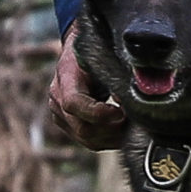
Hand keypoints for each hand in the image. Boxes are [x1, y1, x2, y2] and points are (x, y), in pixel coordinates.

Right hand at [47, 26, 126, 151]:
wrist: (77, 53)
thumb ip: (115, 75)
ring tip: (131, 126)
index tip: (121, 112)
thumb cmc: (94, 51)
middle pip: (82, 128)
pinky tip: (122, 129)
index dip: (98, 113)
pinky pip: (88, 140)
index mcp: (65, 76)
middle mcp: (57, 98)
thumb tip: (133, 98)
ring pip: (86, 139)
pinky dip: (108, 139)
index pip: (73, 103)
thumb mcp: (104, 56)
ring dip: (112, 137)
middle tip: (133, 122)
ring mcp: (59, 114)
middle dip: (112, 129)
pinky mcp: (67, 124)